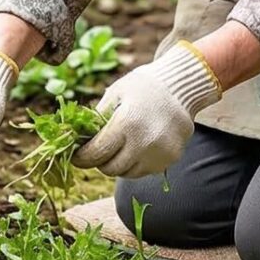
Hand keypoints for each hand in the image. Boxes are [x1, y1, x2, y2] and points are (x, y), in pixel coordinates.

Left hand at [74, 44, 223, 179]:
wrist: (182, 86)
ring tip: (120, 147)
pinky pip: (145, 170)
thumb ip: (96, 119)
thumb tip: (78, 140)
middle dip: (100, 162)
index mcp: (127, 122)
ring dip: (119, 164)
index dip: (82, 157)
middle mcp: (145, 142)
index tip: (77, 156)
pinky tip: (138, 146)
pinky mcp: (171, 159)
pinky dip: (137, 163)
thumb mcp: (115, 93)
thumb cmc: (144, 86)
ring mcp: (160, 153)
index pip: (96, 153)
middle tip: (98, 152)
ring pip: (127, 173)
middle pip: (111, 168)